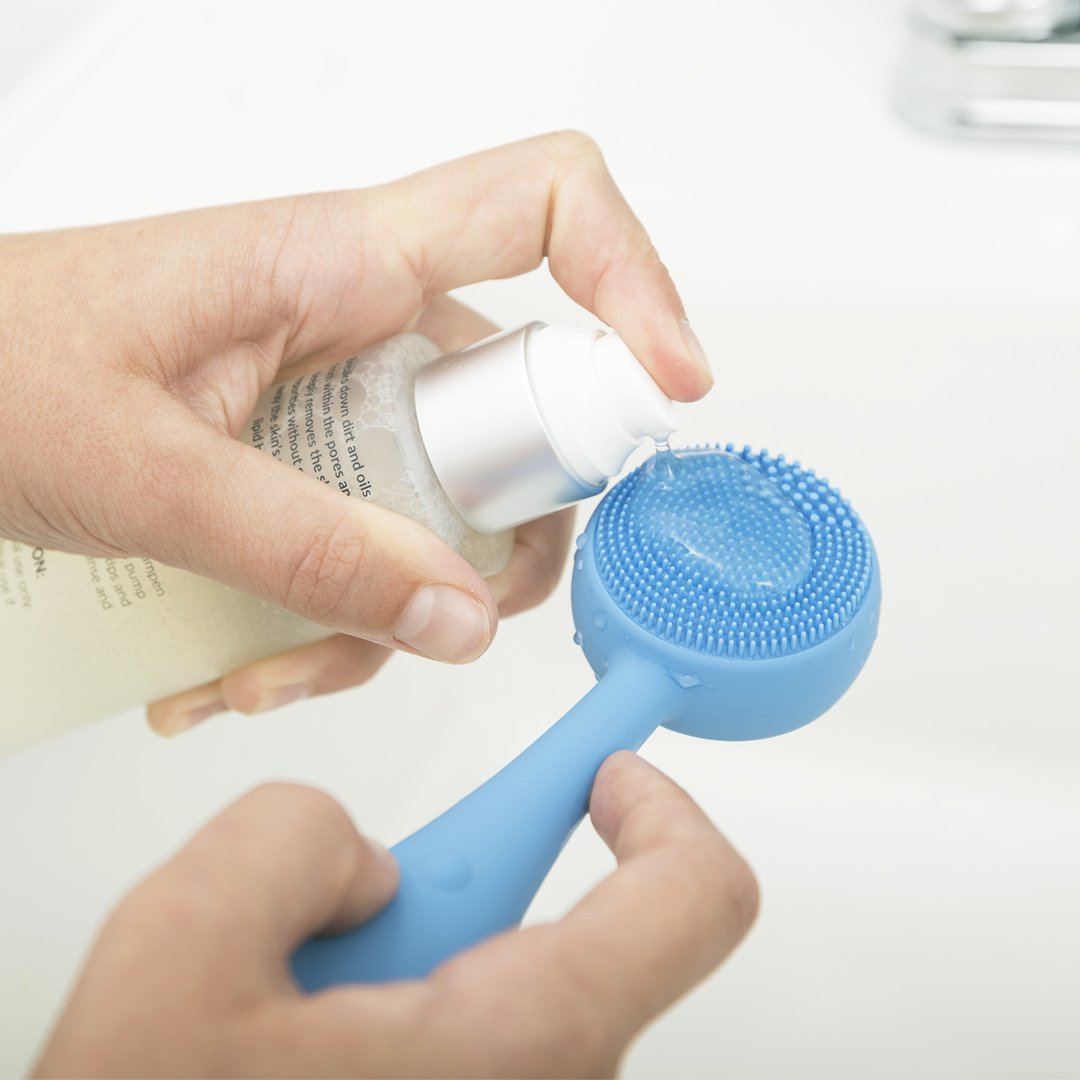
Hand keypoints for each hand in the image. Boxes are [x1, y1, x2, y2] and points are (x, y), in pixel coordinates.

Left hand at [0, 132, 712, 734]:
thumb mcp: (148, 473)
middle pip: (521, 412)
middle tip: (425, 615)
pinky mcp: (313, 449)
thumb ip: (307, 550)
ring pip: (448, 501)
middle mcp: (366, 319)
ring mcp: (345, 392)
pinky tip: (245, 661)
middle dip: (496, 541)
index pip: (547, 205)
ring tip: (270, 668)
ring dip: (389, 606)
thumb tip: (456, 614)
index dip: (636, 281)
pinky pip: (382, 533)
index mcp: (342, 263)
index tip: (670, 388)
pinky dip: (338, 611)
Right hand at [34, 753, 756, 1077]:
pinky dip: (398, 1013)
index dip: (662, 809)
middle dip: (460, 887)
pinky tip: (302, 1044)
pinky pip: (471, 1046)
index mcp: (517, 1052)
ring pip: (504, 993)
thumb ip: (292, 835)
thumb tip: (362, 859)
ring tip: (290, 1005)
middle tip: (353, 902)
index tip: (610, 773)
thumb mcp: (179, 952)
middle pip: (576, 938)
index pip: (695, 900)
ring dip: (408, 959)